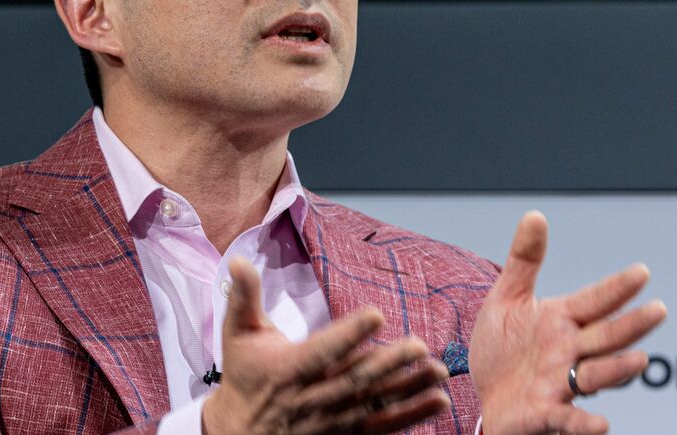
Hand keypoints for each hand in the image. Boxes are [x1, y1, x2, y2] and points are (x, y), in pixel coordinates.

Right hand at [203, 257, 449, 434]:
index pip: (322, 350)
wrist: (239, 433)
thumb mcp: (237, 334)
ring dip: (409, 390)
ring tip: (438, 372)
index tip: (376, 314)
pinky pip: (381, 428)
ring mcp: (329, 421)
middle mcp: (310, 398)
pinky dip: (411, 417)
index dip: (349, 333)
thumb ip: (243, 297)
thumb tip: (238, 259)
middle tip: (419, 346)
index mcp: (287, 369)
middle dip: (388, 364)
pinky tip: (438, 402)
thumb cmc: (243, 376)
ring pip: (374, 405)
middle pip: (354, 380)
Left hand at [468, 211, 666, 434]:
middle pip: (606, 337)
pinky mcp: (546, 413)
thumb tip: (535, 214)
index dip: (616, 289)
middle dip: (631, 325)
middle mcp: (569, 351)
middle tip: (659, 310)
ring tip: (640, 360)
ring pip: (596, 374)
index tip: (642, 272)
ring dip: (618, 370)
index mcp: (562, 320)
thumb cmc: (502, 348)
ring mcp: (561, 383)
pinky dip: (585, 422)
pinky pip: (569, 419)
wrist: (482, 395)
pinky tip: (603, 424)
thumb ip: (524, 261)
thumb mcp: (507, 300)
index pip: (595, 301)